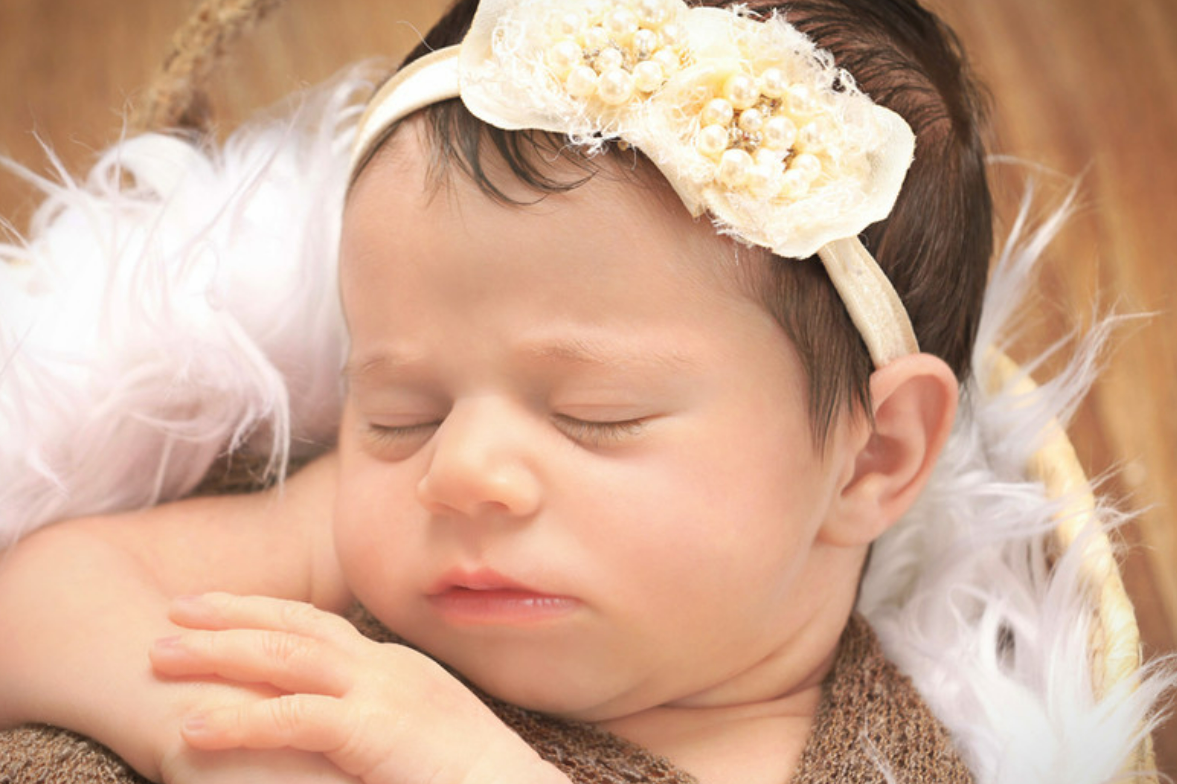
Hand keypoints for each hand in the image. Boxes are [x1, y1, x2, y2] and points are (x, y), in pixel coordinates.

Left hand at [150, 593, 570, 783]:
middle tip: (175, 612)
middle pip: (295, 625)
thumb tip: (338, 726)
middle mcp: (386, 667)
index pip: (320, 626)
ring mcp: (381, 692)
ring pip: (285, 658)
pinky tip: (192, 725)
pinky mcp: (373, 729)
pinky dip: (238, 719)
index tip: (219, 609)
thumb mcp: (421, 733)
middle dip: (231, 615)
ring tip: (161, 654)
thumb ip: (381, 718)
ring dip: (218, 653)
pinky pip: (291, 718)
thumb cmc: (472, 780)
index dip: (266, 613)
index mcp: (397, 668)